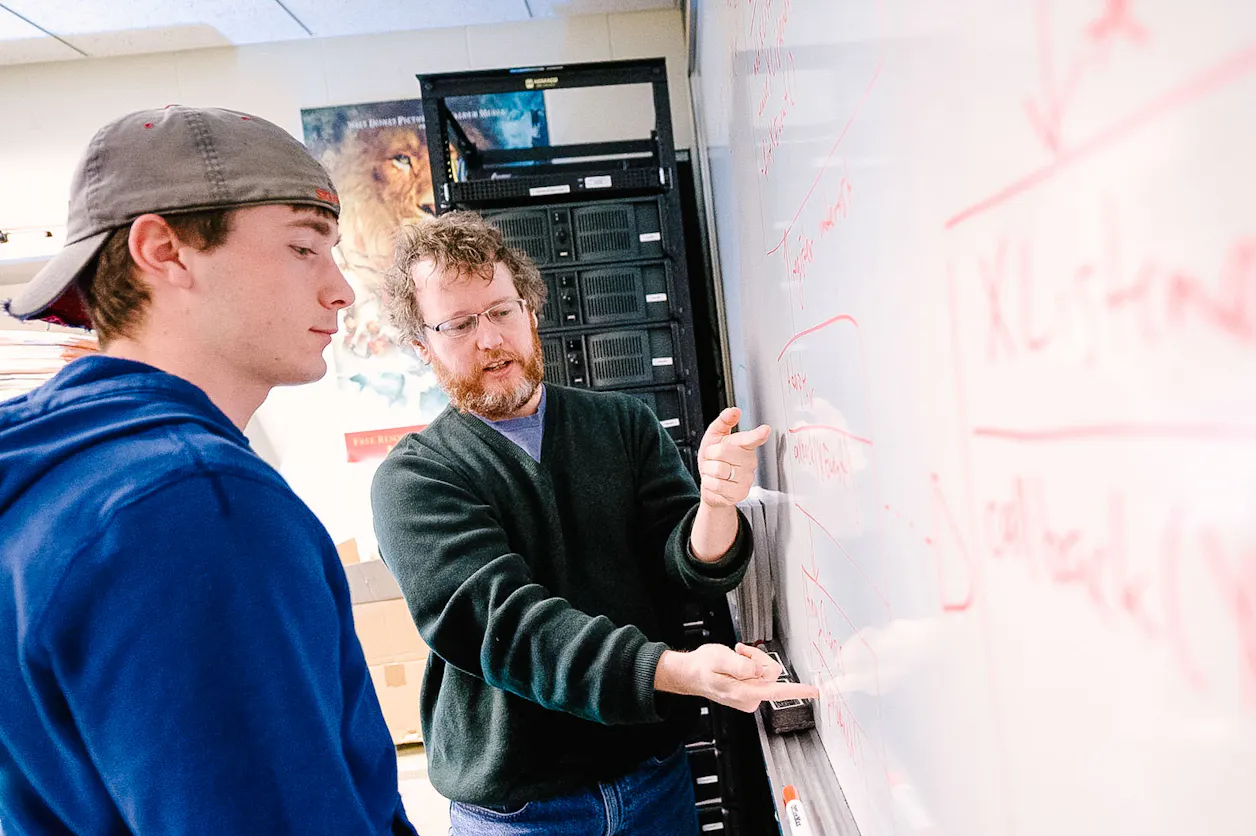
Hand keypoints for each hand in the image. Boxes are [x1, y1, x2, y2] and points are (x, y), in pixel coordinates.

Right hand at [653, 642, 820, 712]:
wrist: (691, 674)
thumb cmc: (703, 666)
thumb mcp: (719, 657)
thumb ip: (740, 665)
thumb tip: (757, 671)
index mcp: (743, 692)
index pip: (775, 691)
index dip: (796, 690)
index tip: (814, 691)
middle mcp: (749, 698)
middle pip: (771, 673)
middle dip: (757, 658)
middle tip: (740, 653)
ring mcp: (750, 697)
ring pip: (766, 673)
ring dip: (752, 661)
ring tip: (735, 658)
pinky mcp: (751, 693)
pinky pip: (760, 675)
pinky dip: (750, 665)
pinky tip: (736, 664)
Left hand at [697, 407, 770, 507]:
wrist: (710, 484)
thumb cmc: (714, 459)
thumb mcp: (715, 437)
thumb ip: (723, 422)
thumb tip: (734, 411)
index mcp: (744, 445)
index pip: (751, 438)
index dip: (757, 434)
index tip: (764, 430)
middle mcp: (749, 461)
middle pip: (722, 451)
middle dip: (710, 455)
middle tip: (714, 459)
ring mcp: (746, 478)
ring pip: (718, 469)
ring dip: (708, 470)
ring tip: (714, 471)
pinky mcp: (740, 493)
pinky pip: (716, 484)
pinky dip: (709, 483)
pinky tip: (716, 483)